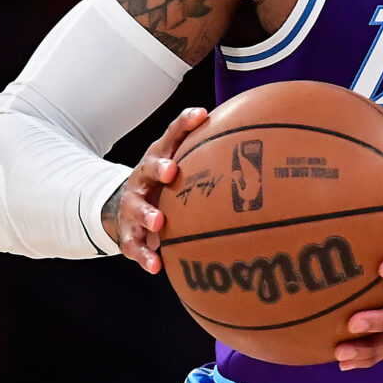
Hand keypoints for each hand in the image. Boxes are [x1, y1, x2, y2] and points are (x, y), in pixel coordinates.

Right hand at [103, 106, 208, 272]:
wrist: (123, 210)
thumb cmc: (165, 186)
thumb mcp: (180, 166)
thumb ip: (211, 154)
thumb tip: (259, 138)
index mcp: (159, 159)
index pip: (171, 135)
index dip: (184, 123)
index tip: (202, 115)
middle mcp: (142, 179)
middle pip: (146, 168)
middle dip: (158, 168)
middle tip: (171, 171)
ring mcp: (131, 206)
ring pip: (135, 208)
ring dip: (146, 214)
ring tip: (159, 223)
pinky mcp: (128, 232)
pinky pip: (133, 245)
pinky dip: (144, 256)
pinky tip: (157, 266)